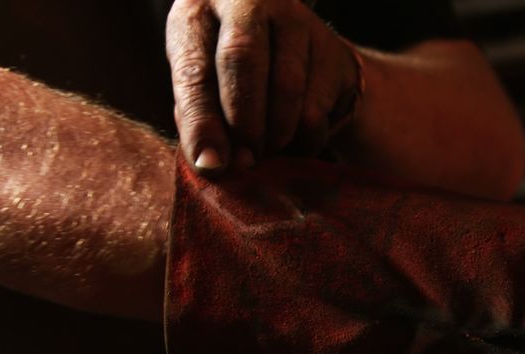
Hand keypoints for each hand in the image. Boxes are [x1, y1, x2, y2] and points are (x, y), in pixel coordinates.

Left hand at [165, 0, 362, 173]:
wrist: (289, 54)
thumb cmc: (228, 77)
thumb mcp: (202, 90)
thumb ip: (200, 122)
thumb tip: (214, 166)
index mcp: (199, 13)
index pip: (193, 67)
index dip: (200, 121)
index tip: (211, 164)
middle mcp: (248, 3)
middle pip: (242, 60)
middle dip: (243, 123)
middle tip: (245, 160)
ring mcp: (295, 20)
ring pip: (287, 86)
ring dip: (275, 134)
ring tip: (266, 150)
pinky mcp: (331, 49)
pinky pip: (317, 107)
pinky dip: (304, 139)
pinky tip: (293, 140)